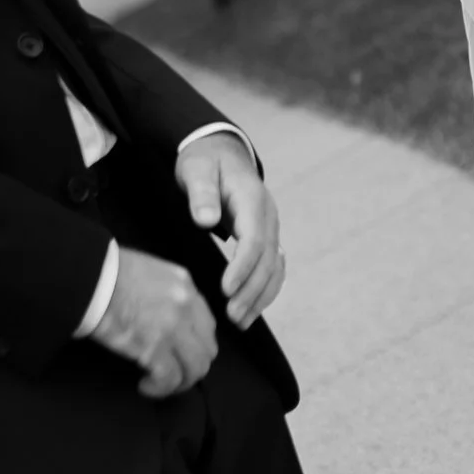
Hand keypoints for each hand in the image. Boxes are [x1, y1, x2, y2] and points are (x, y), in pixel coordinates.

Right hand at [87, 245, 218, 398]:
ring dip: (180, 382)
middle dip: (192, 365)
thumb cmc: (106, 272)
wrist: (88, 277)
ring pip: (196, 368)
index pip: (205, 322)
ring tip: (160, 383)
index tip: (179, 352)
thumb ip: (164, 291)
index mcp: (185, 284)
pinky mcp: (155, 348)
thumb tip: (161, 313)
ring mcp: (174, 328)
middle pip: (207, 348)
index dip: (195, 343)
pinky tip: (146, 386)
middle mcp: (187, 305)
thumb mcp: (148, 271)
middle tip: (172, 372)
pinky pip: (170, 379)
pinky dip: (161, 388)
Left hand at [178, 128, 286, 326]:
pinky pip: (274, 268)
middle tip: (232, 317)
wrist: (221, 151)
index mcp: (252, 199)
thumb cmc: (205, 162)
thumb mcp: (197, 169)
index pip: (254, 240)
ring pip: (276, 268)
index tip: (226, 290)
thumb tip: (206, 220)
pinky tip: (251, 309)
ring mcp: (271, 228)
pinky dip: (265, 290)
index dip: (242, 268)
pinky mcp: (266, 238)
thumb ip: (201, 193)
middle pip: (268, 260)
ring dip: (261, 297)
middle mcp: (268, 216)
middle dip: (252, 291)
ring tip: (241, 321)